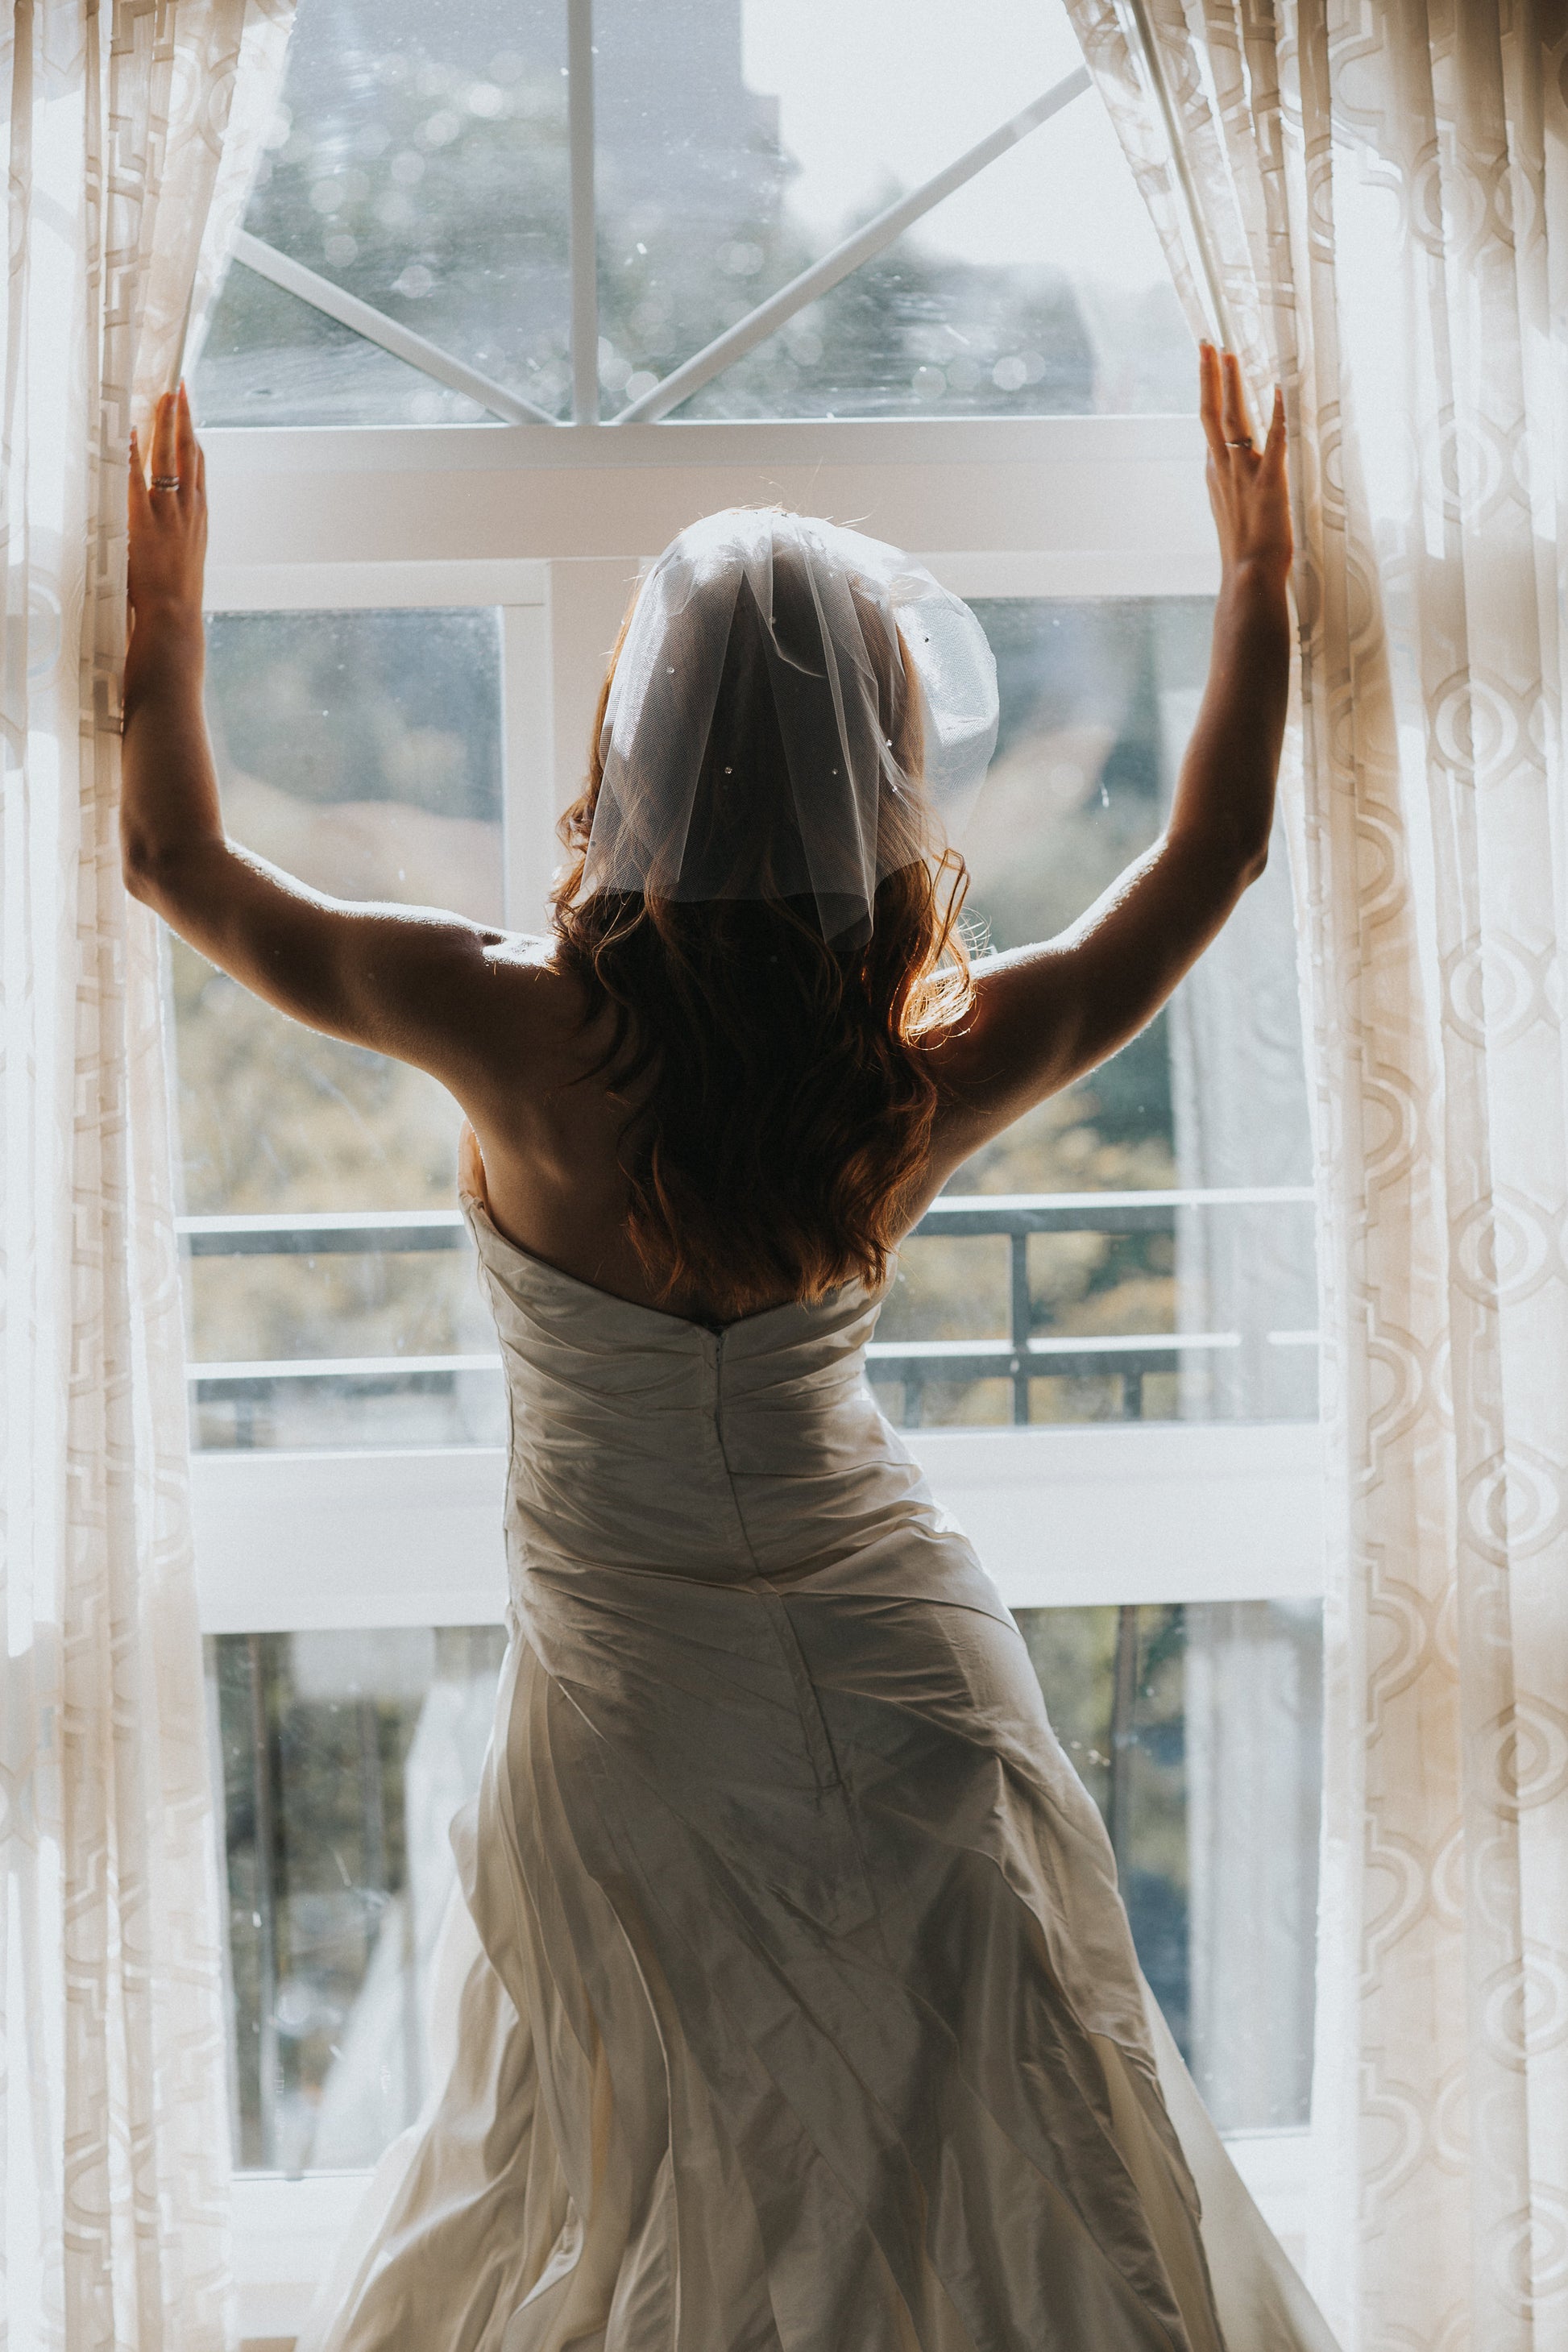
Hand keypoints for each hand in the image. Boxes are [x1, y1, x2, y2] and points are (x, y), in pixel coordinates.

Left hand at [126, 383, 206, 702]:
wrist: (174, 617)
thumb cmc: (176, 597)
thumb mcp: (185, 559)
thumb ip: (178, 535)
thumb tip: (170, 527)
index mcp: (199, 517)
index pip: (199, 467)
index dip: (195, 437)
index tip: (191, 415)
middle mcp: (189, 509)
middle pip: (189, 452)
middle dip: (184, 418)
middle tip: (179, 389)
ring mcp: (169, 512)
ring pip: (170, 456)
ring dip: (165, 423)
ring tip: (163, 395)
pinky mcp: (145, 518)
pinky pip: (137, 476)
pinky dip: (132, 451)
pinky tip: (128, 429)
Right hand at [1199, 342, 1290, 586]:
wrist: (1249, 576)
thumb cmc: (1245, 553)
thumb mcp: (1231, 512)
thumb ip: (1230, 486)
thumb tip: (1230, 471)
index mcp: (1216, 474)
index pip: (1209, 425)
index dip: (1208, 391)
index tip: (1208, 364)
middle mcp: (1224, 469)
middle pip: (1211, 413)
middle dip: (1209, 375)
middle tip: (1207, 342)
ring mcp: (1244, 474)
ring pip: (1234, 420)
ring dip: (1232, 385)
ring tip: (1230, 354)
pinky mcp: (1269, 483)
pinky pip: (1273, 442)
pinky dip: (1276, 415)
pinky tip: (1279, 390)